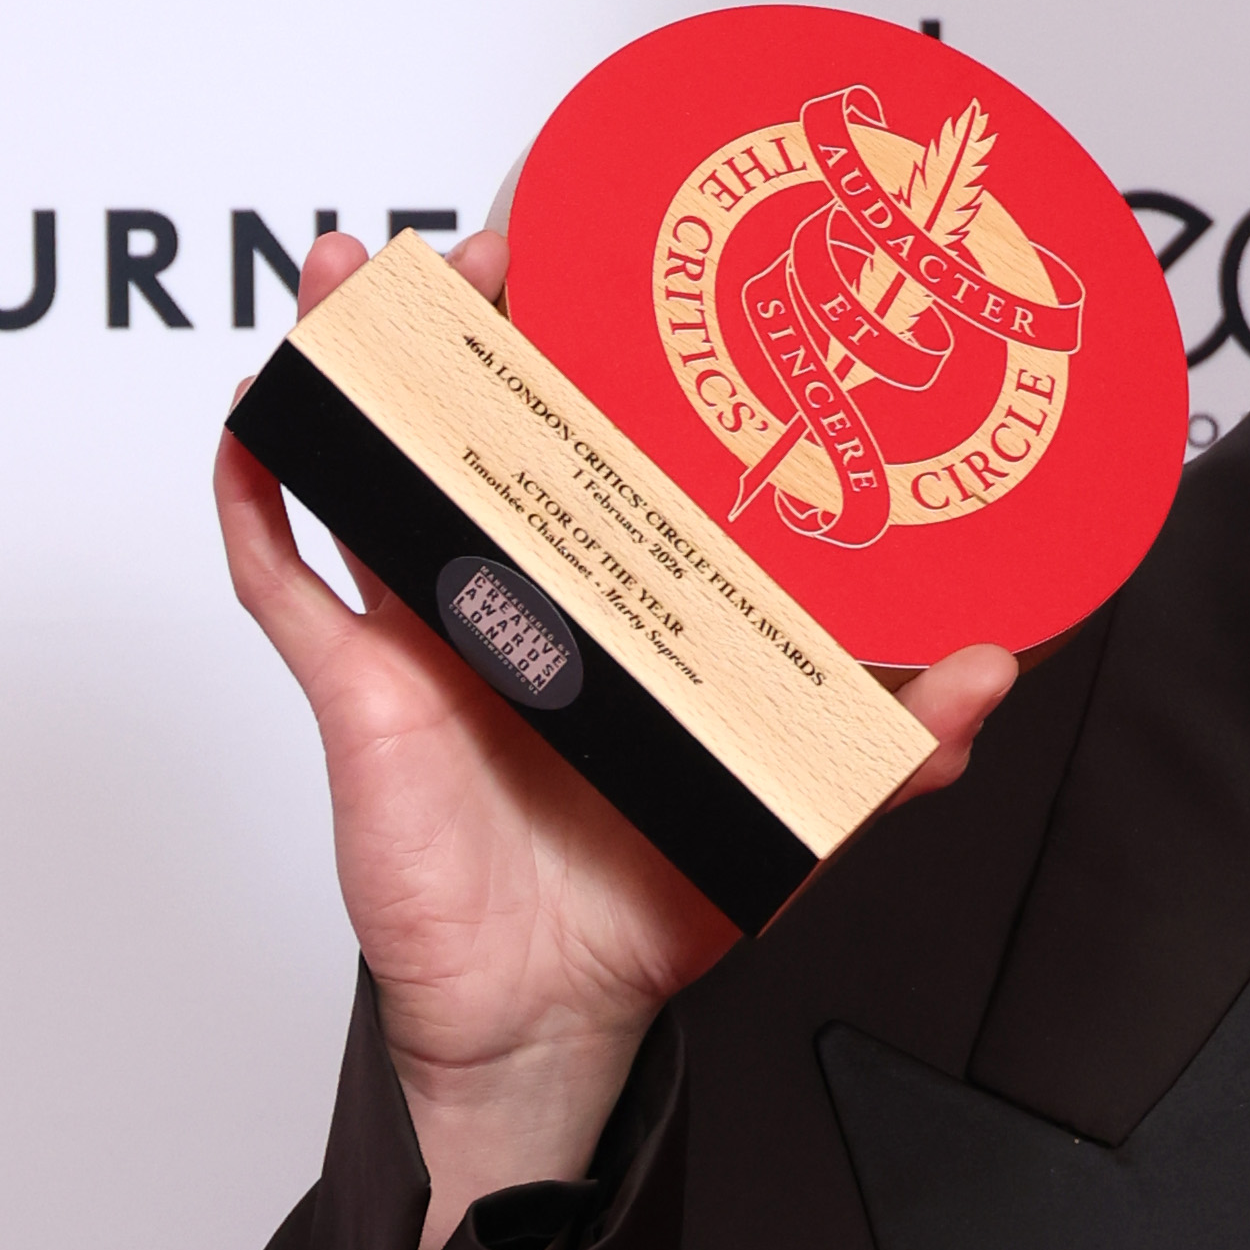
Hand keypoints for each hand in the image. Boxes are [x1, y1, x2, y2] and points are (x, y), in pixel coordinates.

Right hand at [217, 229, 1016, 1249]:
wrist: (560, 1007)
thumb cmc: (665, 891)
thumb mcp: (800, 802)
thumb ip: (896, 743)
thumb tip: (992, 676)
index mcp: (620, 591)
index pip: (606, 442)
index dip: (599, 351)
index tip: (614, 260)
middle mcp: (521, 589)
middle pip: (481, 423)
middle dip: (470, 322)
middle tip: (485, 241)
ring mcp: (431, 628)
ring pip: (372, 466)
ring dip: (350, 367)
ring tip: (344, 276)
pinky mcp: (361, 688)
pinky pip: (288, 582)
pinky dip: (260, 502)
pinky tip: (257, 431)